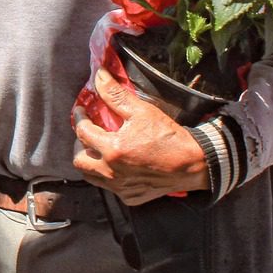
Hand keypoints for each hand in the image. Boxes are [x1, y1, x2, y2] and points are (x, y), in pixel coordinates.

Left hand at [72, 67, 208, 205]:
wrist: (193, 164)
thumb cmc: (169, 137)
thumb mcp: (141, 111)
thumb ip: (115, 94)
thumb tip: (98, 75)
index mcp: (112, 150)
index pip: (82, 132)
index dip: (79, 118)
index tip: (81, 110)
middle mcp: (111, 172)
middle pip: (79, 160)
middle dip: (79, 145)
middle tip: (87, 133)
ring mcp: (120, 187)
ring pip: (91, 177)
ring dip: (90, 161)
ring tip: (98, 148)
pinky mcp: (131, 197)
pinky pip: (109, 187)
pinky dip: (107, 175)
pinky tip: (116, 164)